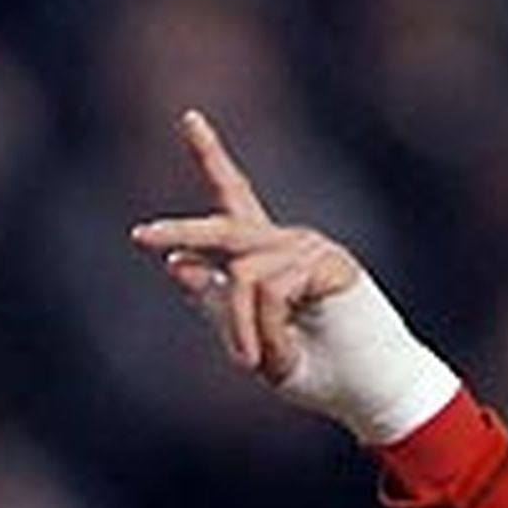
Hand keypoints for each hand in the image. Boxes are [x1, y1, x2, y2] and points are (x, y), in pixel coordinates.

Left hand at [132, 110, 458, 444]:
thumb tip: (174, 265)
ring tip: (251, 364)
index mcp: (267, 255)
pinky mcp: (326, 264)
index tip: (188, 118)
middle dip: (181, 232)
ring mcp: (308, 249)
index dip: (211, 158)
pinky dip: (263, 331)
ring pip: (243, 276)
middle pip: (225, 227)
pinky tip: (274, 354)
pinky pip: (270, 292)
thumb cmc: (317, 371)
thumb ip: (215, 305)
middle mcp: (286, 242)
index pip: (236, 197)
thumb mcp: (250, 341)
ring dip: (238, 328)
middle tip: (141, 236)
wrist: (366, 389)